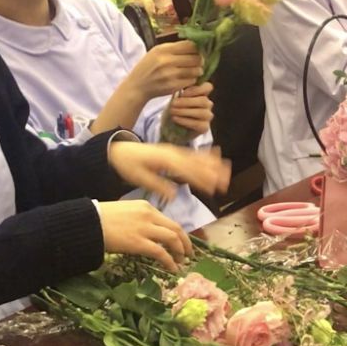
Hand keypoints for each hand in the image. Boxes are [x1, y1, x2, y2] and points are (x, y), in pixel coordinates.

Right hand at [98, 200, 191, 271]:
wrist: (88, 223)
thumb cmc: (100, 218)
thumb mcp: (124, 213)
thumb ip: (138, 220)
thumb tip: (146, 233)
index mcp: (145, 207)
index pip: (168, 220)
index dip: (178, 233)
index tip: (181, 242)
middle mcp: (149, 215)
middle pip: (176, 228)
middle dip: (185, 243)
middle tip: (188, 254)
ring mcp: (145, 228)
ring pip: (172, 239)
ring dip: (180, 252)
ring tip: (181, 262)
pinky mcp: (139, 243)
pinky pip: (161, 253)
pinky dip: (170, 262)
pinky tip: (172, 269)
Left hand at [108, 142, 230, 201]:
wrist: (119, 150)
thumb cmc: (128, 165)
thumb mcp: (139, 177)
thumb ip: (157, 185)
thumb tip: (173, 195)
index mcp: (165, 160)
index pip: (187, 171)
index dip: (200, 179)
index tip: (212, 188)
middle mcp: (173, 153)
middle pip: (196, 163)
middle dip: (212, 172)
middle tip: (226, 183)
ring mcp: (175, 151)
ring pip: (197, 157)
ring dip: (213, 164)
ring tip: (227, 171)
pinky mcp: (174, 151)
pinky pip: (193, 153)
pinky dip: (206, 154)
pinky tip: (217, 154)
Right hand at [124, 41, 202, 101]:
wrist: (137, 86)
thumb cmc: (148, 67)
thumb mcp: (156, 52)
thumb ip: (174, 48)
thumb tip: (195, 45)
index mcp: (164, 49)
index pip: (190, 45)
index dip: (197, 48)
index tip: (198, 51)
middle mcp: (167, 61)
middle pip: (196, 58)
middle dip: (200, 60)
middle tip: (198, 61)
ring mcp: (171, 75)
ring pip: (196, 70)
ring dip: (198, 70)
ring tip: (193, 70)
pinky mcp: (173, 86)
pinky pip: (191, 81)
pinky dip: (192, 79)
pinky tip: (187, 78)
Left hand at [166, 82, 213, 135]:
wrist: (173, 128)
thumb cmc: (176, 109)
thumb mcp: (176, 98)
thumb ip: (181, 91)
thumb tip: (179, 86)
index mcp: (202, 94)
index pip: (208, 87)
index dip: (197, 89)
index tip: (183, 92)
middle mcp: (207, 104)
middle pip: (203, 101)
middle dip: (187, 102)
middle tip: (173, 104)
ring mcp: (207, 116)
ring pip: (202, 112)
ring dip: (185, 111)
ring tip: (172, 111)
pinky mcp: (205, 127)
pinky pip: (198, 124)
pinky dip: (185, 121)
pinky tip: (176, 119)